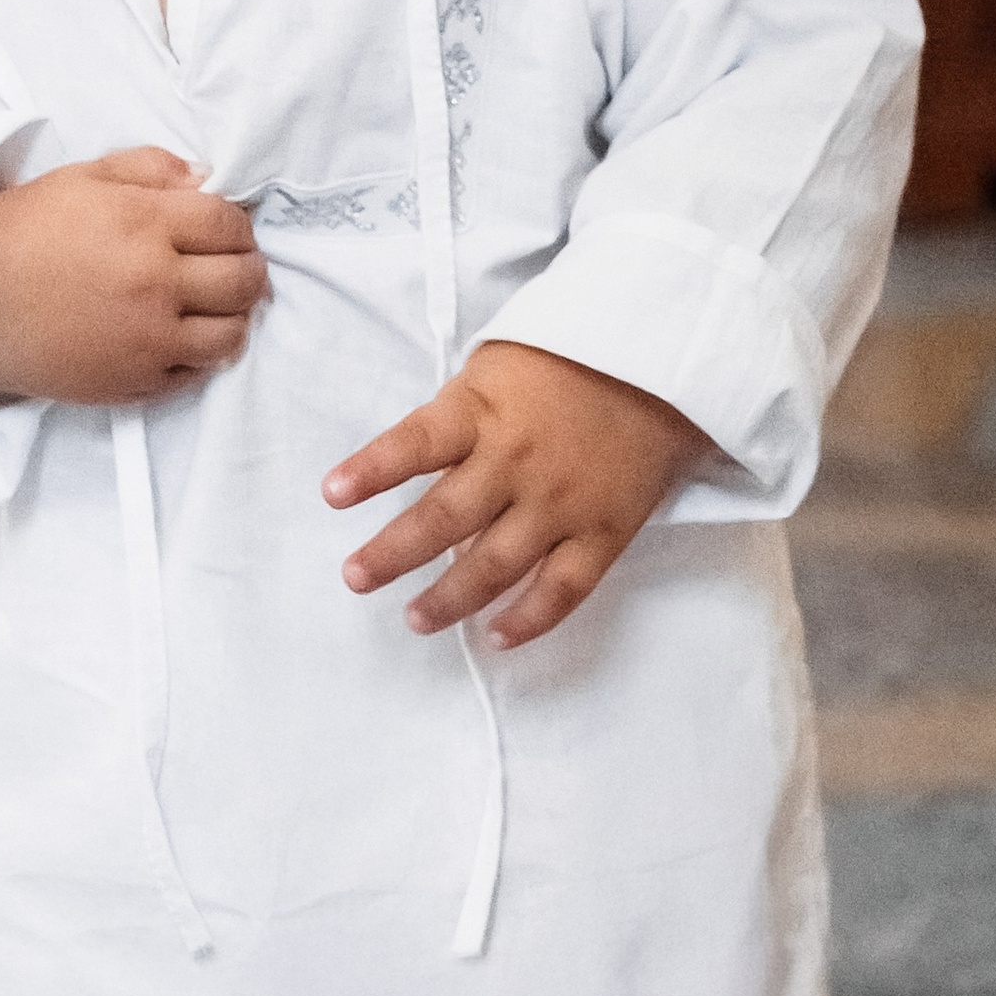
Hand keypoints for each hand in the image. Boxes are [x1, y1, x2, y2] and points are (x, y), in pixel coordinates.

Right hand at [0, 147, 266, 409]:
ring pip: (232, 334)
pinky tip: (184, 334)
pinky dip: (201, 353)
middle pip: (242, 280)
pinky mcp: (136, 382)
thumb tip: (205, 178)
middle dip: (249, 267)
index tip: (227, 229)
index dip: (237, 225)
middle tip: (236, 264)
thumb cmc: (28, 230)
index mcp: (144, 223)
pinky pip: (197, 372)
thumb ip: (151, 168)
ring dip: (236, 315)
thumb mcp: (86, 176)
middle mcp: (155, 283)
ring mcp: (149, 339)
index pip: (228, 224)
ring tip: (217, 304)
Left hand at [322, 342, 707, 646]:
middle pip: (444, 517)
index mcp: (483, 408)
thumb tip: (423, 479)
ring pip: (494, 564)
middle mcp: (516, 460)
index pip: (415, 442)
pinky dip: (529, 619)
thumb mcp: (497, 366)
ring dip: (448, 599)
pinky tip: (495, 638)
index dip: (372, 469)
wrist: (663, 360)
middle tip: (355, 577)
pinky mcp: (604, 531)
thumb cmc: (566, 358)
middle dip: (393, 553)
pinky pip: (562, 588)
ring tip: (412, 619)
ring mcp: (561, 501)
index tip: (332, 494)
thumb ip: (460, 419)